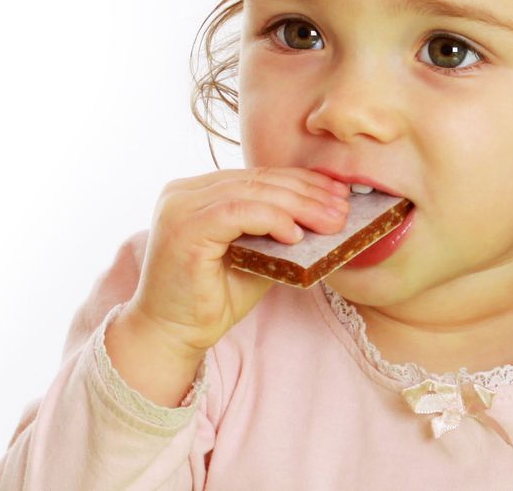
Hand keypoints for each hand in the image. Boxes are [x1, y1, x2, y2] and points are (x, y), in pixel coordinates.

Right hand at [127, 167, 350, 358]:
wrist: (170, 335)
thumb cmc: (210, 300)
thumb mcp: (252, 257)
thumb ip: (275, 232)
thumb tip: (324, 216)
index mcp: (196, 192)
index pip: (257, 177)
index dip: (301, 182)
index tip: (337, 193)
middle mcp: (183, 192)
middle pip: (257, 181)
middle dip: (307, 192)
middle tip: (342, 206)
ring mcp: (179, 207)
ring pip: (252, 192)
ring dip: (299, 206)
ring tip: (331, 221)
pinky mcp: (183, 228)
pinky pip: (237, 212)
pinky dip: (272, 219)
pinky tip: (296, 234)